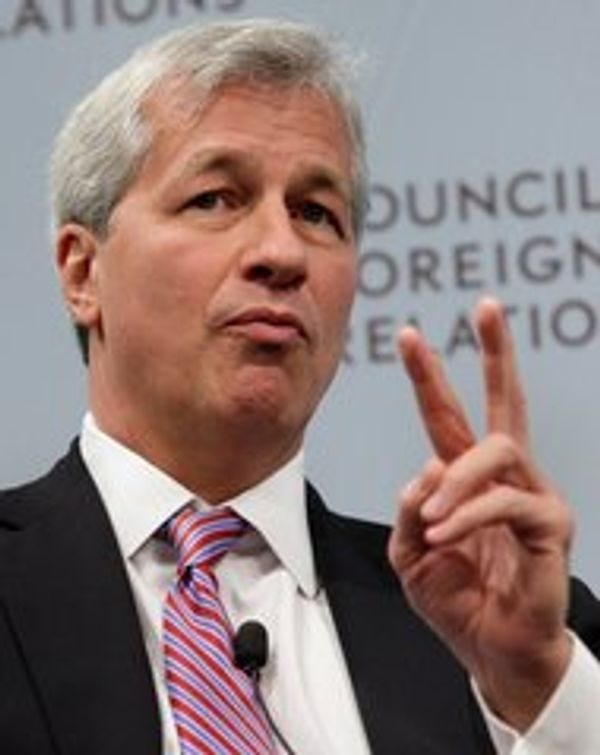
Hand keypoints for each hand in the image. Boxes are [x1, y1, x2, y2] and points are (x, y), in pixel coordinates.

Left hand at [387, 297, 573, 730]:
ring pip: (497, 450)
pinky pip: (505, 501)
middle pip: (504, 401)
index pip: (448, 415)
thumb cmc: (456, 599)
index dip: (428, 376)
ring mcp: (532, 495)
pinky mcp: (550, 524)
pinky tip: (446, 535)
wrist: (492, 652)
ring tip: (431, 524)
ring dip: (455, 481)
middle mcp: (504, 476)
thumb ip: (409, 507)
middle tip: (487, 305)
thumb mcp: (409, 551)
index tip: (409, 334)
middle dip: (496, 351)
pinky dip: (468, 515)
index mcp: (464, 476)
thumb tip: (427, 468)